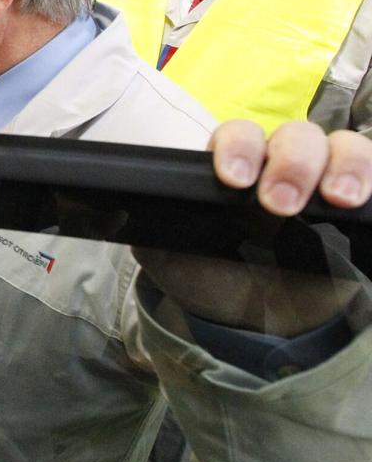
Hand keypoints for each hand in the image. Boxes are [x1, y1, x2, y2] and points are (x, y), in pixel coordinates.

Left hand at [133, 119, 370, 336]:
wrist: (256, 325)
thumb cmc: (211, 277)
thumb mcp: (169, 257)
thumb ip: (149, 230)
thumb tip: (115, 211)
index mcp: (233, 167)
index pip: (237, 137)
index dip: (236, 148)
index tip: (231, 179)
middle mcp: (280, 165)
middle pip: (294, 136)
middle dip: (289, 163)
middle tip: (279, 204)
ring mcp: (324, 182)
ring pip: (342, 146)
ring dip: (341, 165)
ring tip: (335, 200)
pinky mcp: (357, 209)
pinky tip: (365, 201)